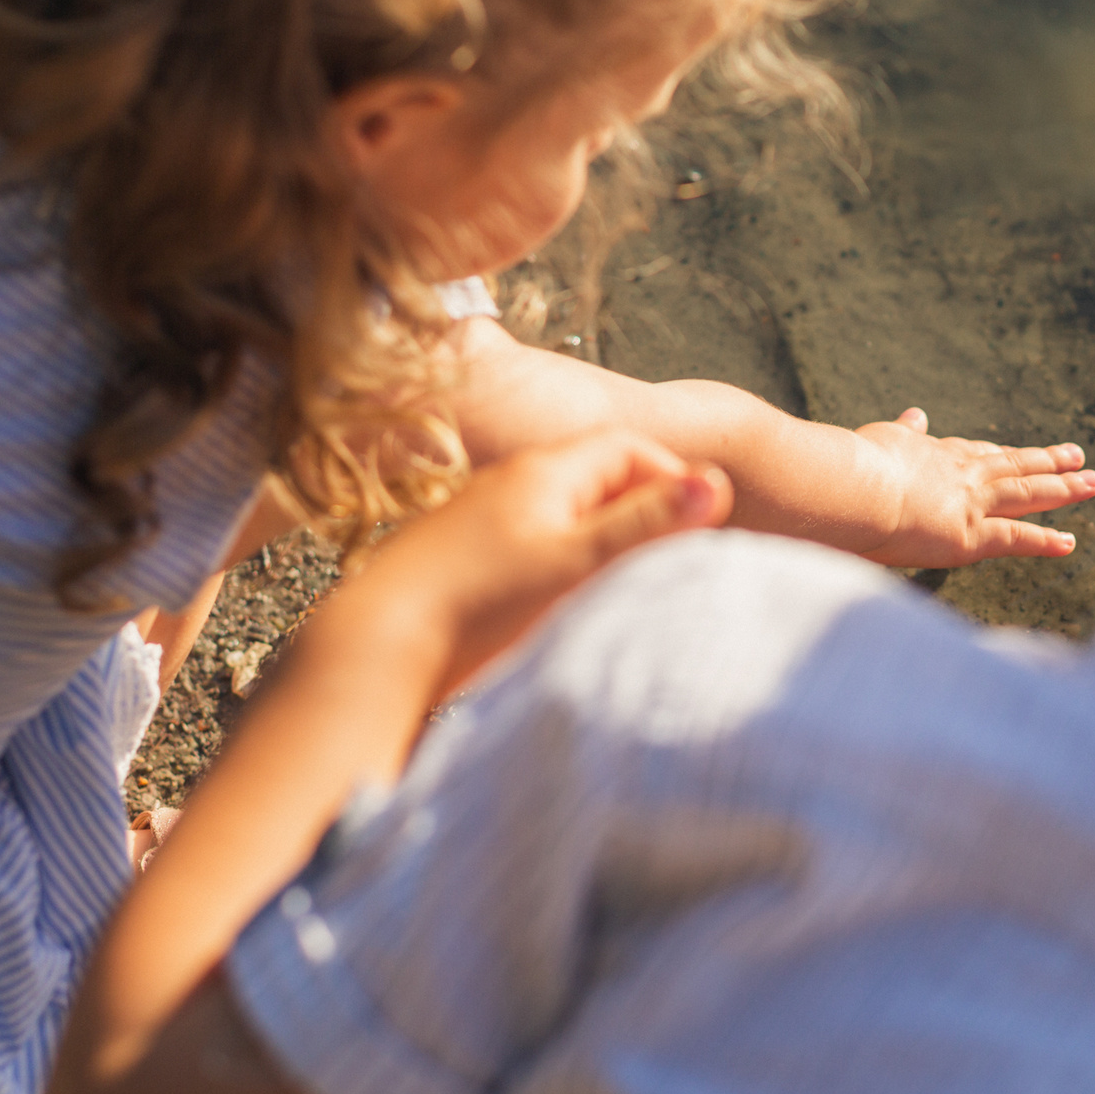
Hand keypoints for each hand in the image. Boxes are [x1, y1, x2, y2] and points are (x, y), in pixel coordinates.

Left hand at [327, 430, 733, 702]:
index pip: (628, 447)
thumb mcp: (574, 562)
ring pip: (566, 516)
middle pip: (598, 480)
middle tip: (673, 561)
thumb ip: (645, 524)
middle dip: (644, 513)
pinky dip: (566, 567)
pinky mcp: (467, 561)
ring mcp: (484, 521)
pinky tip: (567, 609)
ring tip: (626, 589)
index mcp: (541, 472)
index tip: (698, 525)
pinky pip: (535, 547)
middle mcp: (510, 484)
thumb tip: (717, 482)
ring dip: (605, 544)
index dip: (673, 478)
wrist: (377, 646)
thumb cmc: (478, 604)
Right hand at [850, 408, 1094, 566]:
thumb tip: (917, 414)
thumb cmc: (851, 467)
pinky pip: (1016, 539)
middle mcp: (961, 474)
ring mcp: (970, 503)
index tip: (1024, 451)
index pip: (977, 453)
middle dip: (1047, 461)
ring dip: (1062, 489)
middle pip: (1013, 465)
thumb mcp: (880, 437)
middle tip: (1077, 456)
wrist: (851, 489)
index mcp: (934, 453)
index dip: (1004, 453)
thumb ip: (904, 430)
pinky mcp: (970, 536)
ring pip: (1027, 494)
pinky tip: (1069, 542)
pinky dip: (1044, 540)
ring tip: (1092, 483)